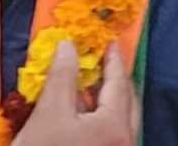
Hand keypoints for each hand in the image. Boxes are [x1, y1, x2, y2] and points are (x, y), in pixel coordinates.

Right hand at [13, 43, 139, 145]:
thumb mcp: (49, 112)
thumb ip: (62, 76)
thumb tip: (68, 46)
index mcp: (116, 127)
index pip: (118, 84)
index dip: (113, 60)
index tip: (110, 42)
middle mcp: (125, 142)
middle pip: (128, 102)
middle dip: (117, 78)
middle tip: (106, 59)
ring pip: (122, 118)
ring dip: (110, 96)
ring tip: (94, 80)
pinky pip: (113, 131)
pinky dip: (103, 114)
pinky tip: (86, 110)